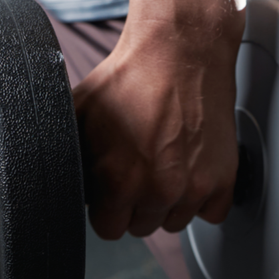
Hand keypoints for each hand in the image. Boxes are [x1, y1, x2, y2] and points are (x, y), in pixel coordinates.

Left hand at [74, 18, 243, 239]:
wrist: (181, 49)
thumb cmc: (131, 76)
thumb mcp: (79, 114)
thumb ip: (69, 155)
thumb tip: (54, 178)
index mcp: (118, 180)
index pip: (108, 229)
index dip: (108, 208)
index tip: (113, 190)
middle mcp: (158, 189)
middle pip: (142, 227)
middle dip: (137, 204)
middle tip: (140, 169)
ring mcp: (194, 186)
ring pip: (176, 221)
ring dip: (169, 202)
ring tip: (165, 164)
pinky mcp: (223, 178)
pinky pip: (211, 213)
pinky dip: (203, 197)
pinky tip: (191, 170)